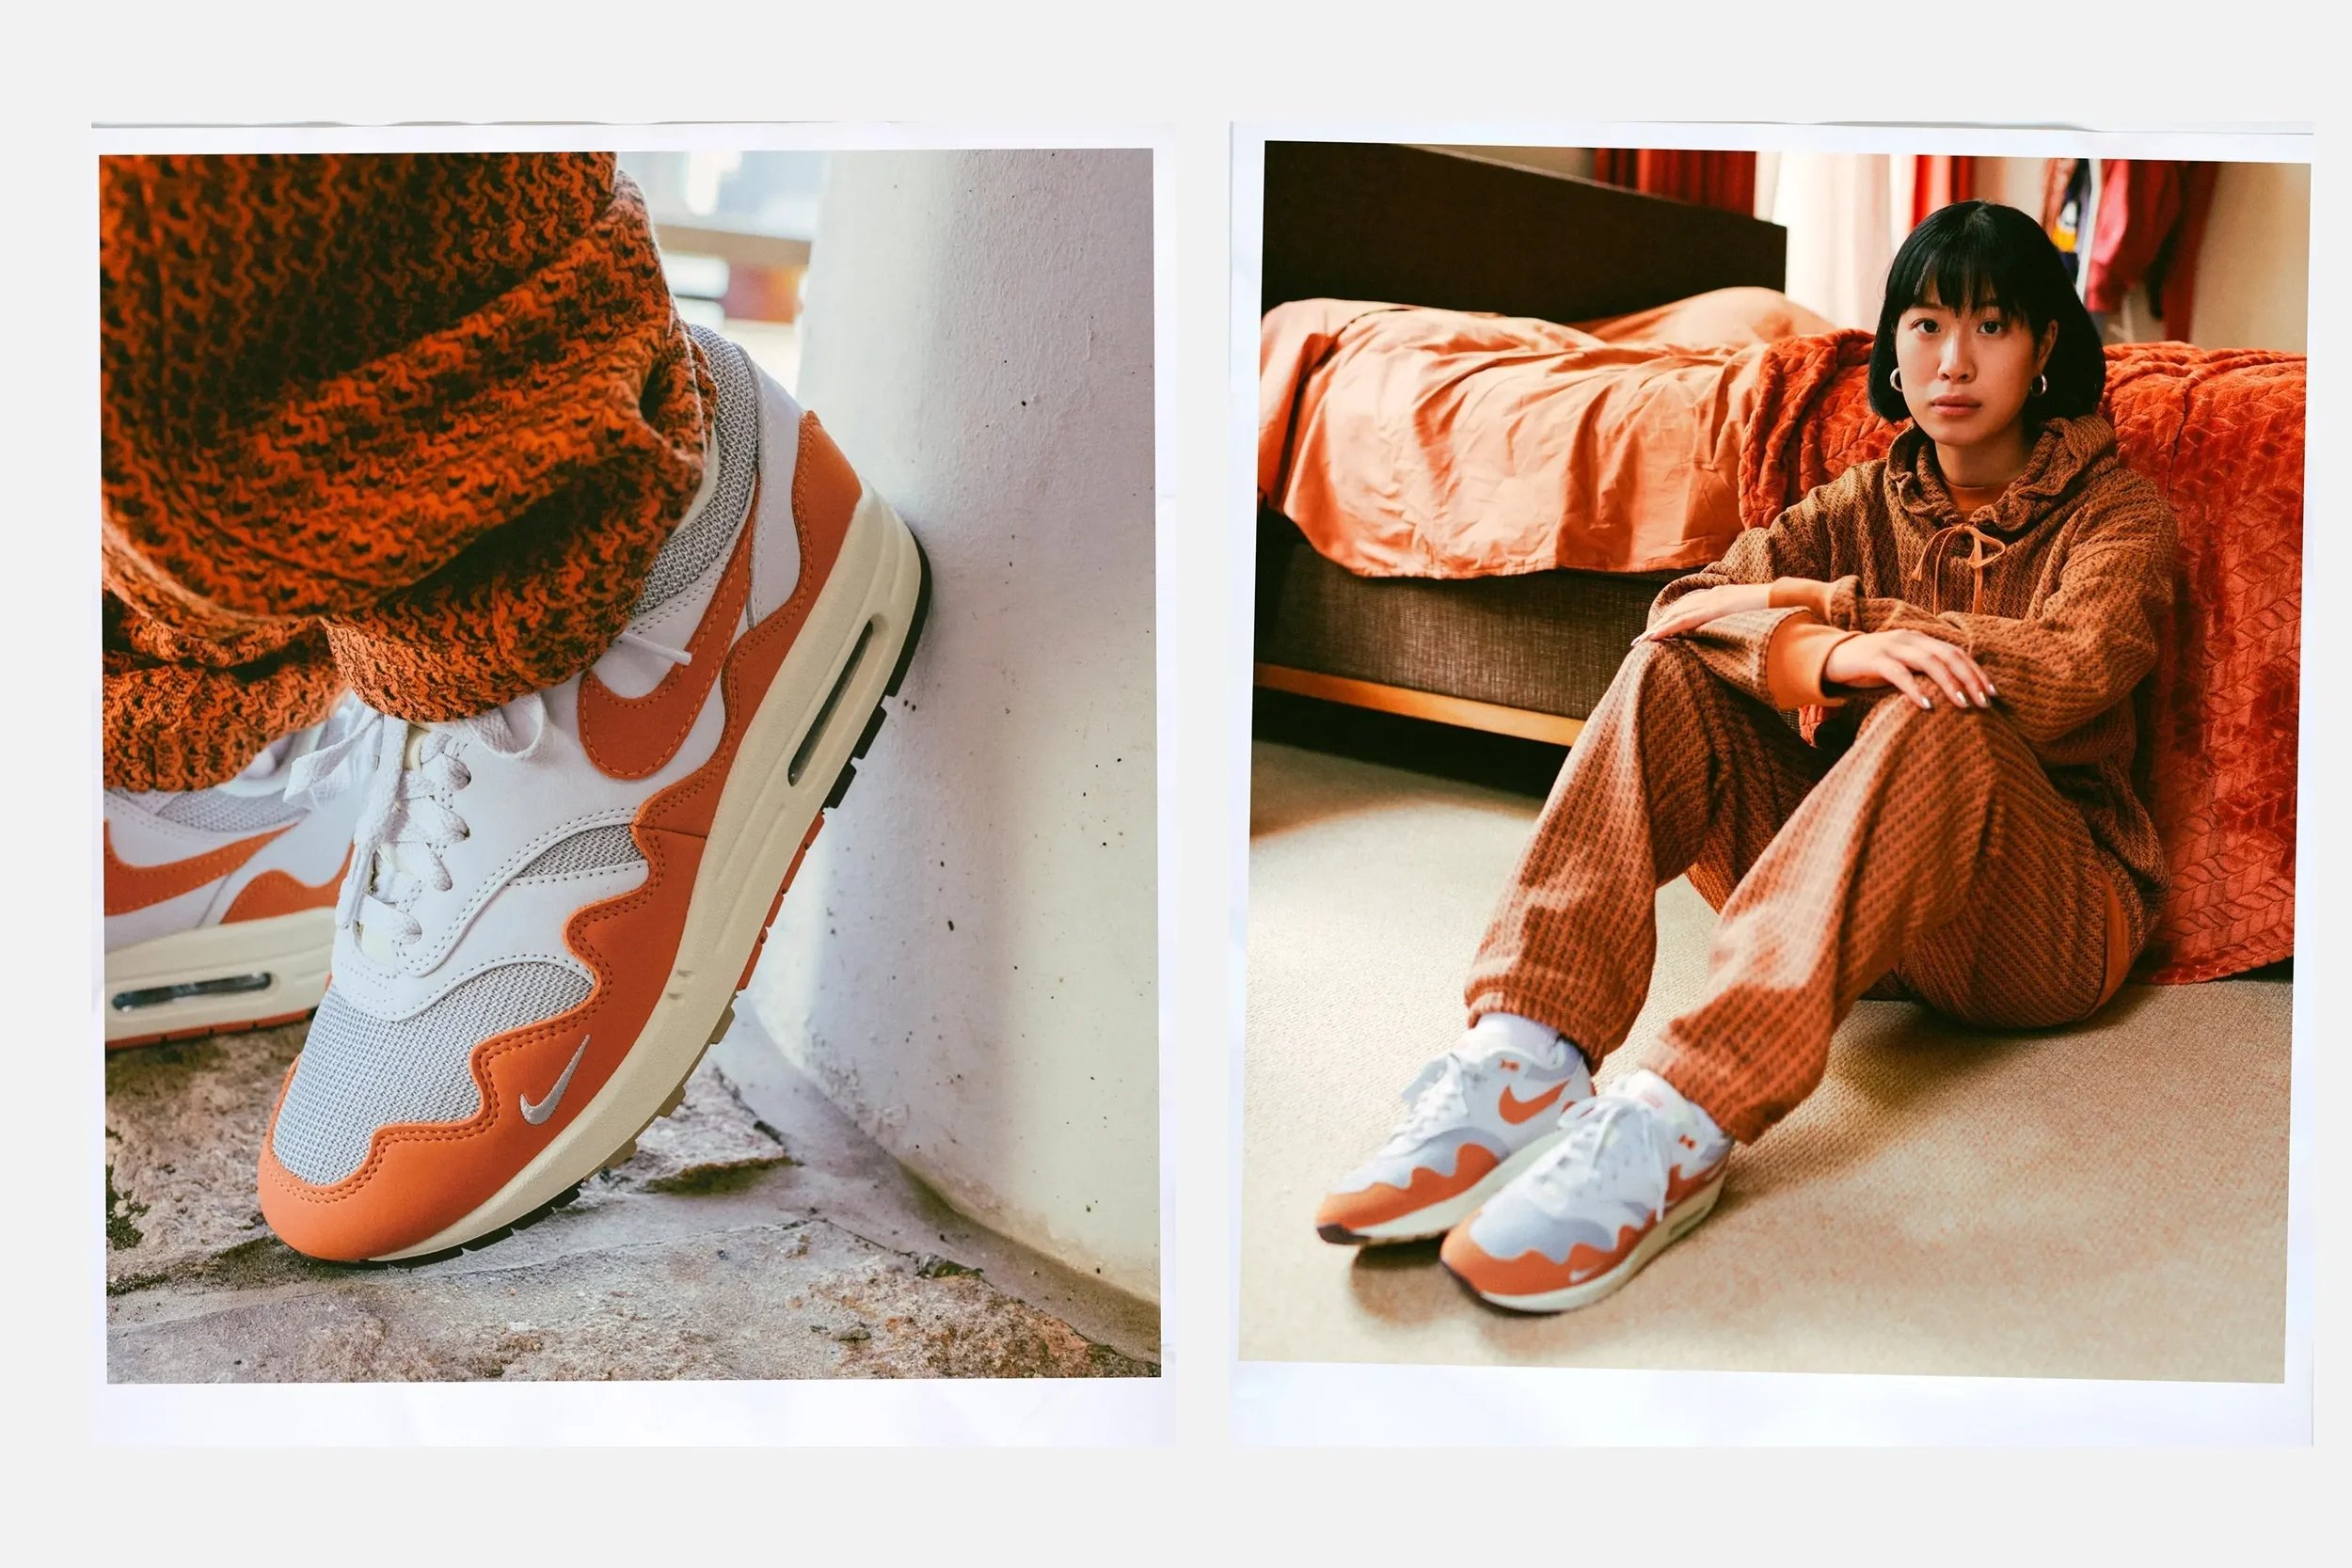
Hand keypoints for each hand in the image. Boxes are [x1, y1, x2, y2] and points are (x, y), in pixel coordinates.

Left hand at [1639, 583, 1770, 641]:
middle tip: (1642, 639)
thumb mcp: (1753, 615)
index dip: (1673, 618)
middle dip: (1659, 624)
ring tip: (1640, 642)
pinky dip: (1667, 629)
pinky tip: (1653, 637)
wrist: (1787, 598)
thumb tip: (1741, 633)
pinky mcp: (1713, 611)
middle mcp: (1712, 595)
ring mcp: (1712, 601)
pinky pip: (1684, 621)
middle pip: (1678, 609)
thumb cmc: (1776, 609)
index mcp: (1720, 595)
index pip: (1690, 606)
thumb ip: (1741, 621)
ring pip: (1676, 616)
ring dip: (1657, 628)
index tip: (1659, 630)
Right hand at [1821, 629, 1995, 709]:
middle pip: (1949, 656)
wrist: (1833, 658)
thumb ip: (1923, 671)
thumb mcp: (1902, 665)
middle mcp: (1910, 639)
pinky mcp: (1874, 660)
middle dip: (1970, 679)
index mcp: (1920, 639)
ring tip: (1963, 704)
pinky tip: (1927, 705)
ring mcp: (1892, 647)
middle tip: (1984, 702)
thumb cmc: (1871, 667)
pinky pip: (1899, 674)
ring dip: (1949, 684)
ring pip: (1929, 663)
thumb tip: (1954, 691)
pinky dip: (1915, 689)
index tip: (1992, 694)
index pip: (1957, 653)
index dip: (1977, 672)